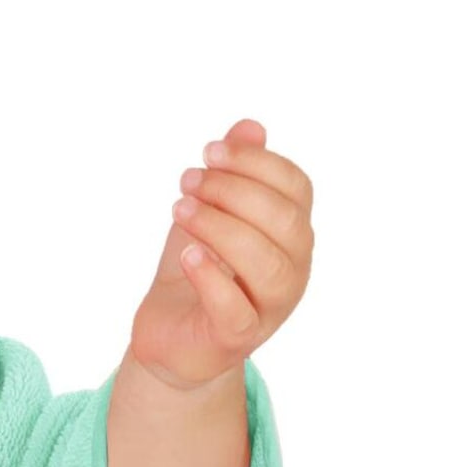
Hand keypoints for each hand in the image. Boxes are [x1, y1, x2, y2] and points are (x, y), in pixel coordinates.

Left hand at [126, 119, 313, 392]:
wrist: (170, 338)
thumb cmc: (196, 271)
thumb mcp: (211, 213)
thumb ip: (233, 174)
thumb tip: (250, 126)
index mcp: (292, 235)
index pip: (296, 188)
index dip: (256, 163)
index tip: (210, 151)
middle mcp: (292, 271)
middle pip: (286, 222)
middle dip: (235, 190)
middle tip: (188, 180)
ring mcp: (270, 309)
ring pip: (266, 264)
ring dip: (221, 227)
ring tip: (180, 209)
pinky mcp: (237, 339)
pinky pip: (234, 308)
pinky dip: (210, 276)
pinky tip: (186, 253)